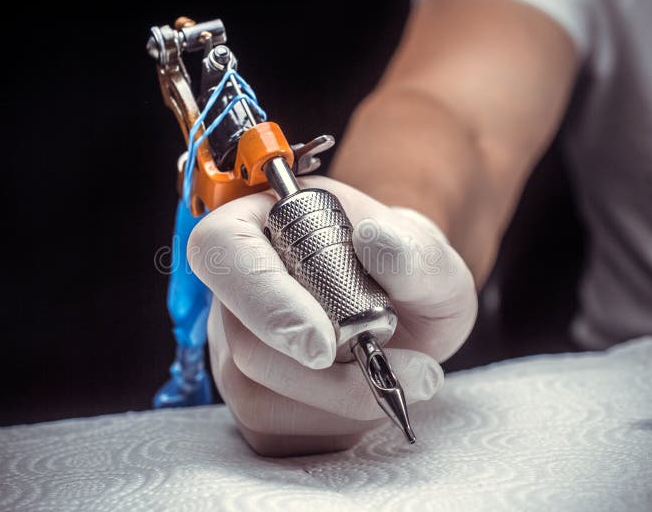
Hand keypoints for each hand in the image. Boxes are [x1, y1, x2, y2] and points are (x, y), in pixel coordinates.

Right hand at [188, 176, 476, 455]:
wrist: (407, 315)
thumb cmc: (406, 271)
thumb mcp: (429, 255)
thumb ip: (414, 251)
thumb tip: (377, 241)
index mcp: (263, 221)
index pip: (222, 249)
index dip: (263, 299)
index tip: (323, 344)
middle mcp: (236, 285)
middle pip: (245, 342)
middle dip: (321, 375)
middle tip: (388, 369)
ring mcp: (235, 345)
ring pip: (259, 392)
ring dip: (339, 398)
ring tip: (394, 372)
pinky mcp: (250, 397)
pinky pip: (275, 430)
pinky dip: (334, 423)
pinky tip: (365, 393)